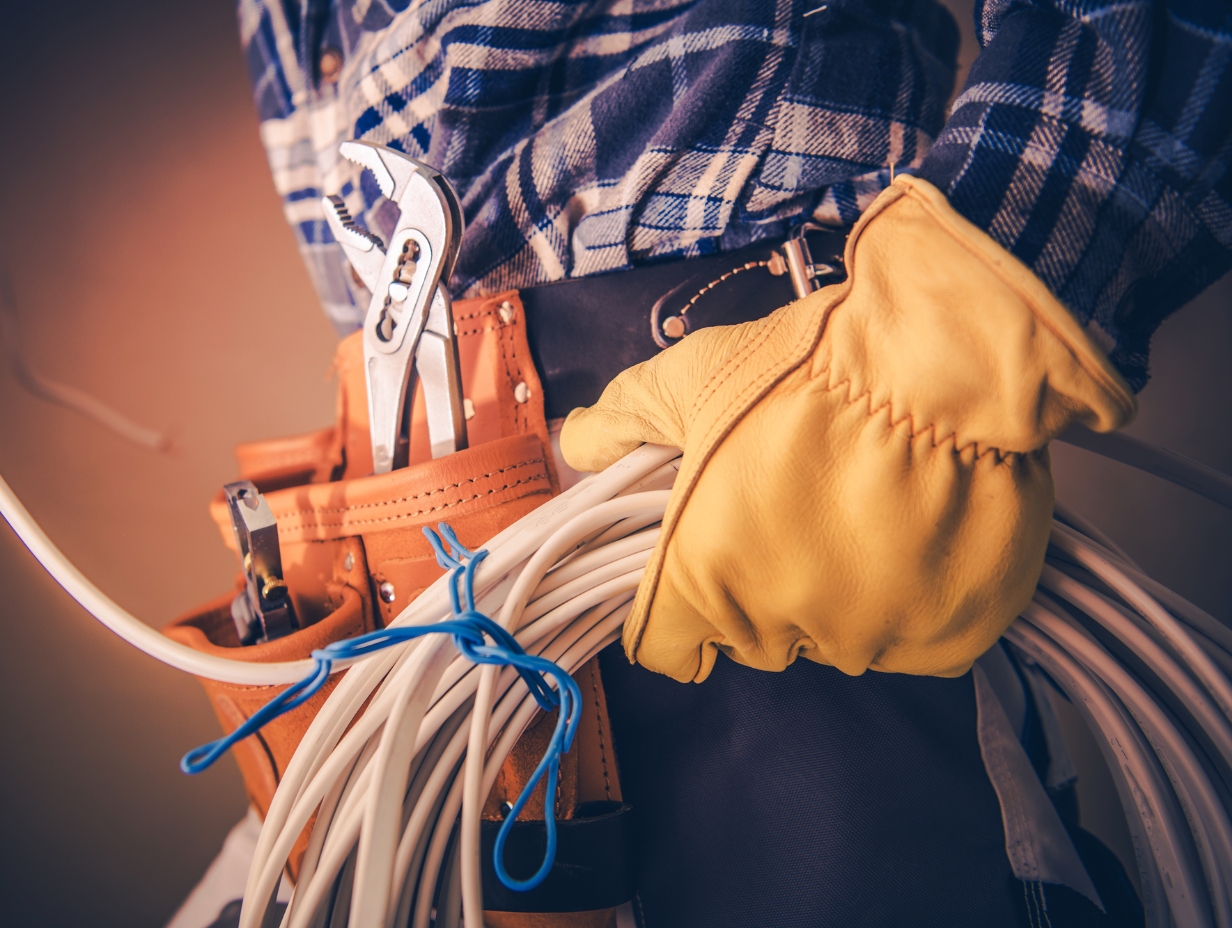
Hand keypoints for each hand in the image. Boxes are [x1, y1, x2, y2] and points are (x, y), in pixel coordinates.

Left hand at [560, 176, 1135, 682]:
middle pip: (754, 637)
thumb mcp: (691, 377)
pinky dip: (911, 604)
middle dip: (761, 586)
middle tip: (794, 509)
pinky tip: (915, 537)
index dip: (677, 604)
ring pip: (837, 639)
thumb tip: (576, 443)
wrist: (941, 359)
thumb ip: (623, 418)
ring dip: (841, 594)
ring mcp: (870, 640)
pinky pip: (912, 641)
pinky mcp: (946, 639)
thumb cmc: (803, 368)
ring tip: (864, 511)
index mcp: (702, 578)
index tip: (703, 564)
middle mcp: (782, 627)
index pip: (666, 644)